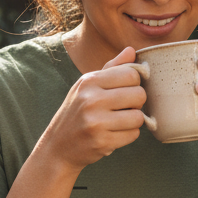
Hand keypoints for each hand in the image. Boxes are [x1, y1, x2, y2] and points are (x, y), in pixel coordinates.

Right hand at [40, 47, 146, 173]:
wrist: (57, 147)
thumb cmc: (76, 112)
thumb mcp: (87, 86)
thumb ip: (111, 68)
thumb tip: (132, 50)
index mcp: (89, 81)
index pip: (131, 74)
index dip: (135, 83)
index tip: (126, 90)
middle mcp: (91, 100)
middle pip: (139, 94)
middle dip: (137, 103)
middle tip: (124, 108)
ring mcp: (96, 122)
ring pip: (138, 117)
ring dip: (134, 121)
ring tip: (119, 121)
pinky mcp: (102, 142)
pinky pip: (133, 135)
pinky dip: (128, 135)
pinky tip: (114, 133)